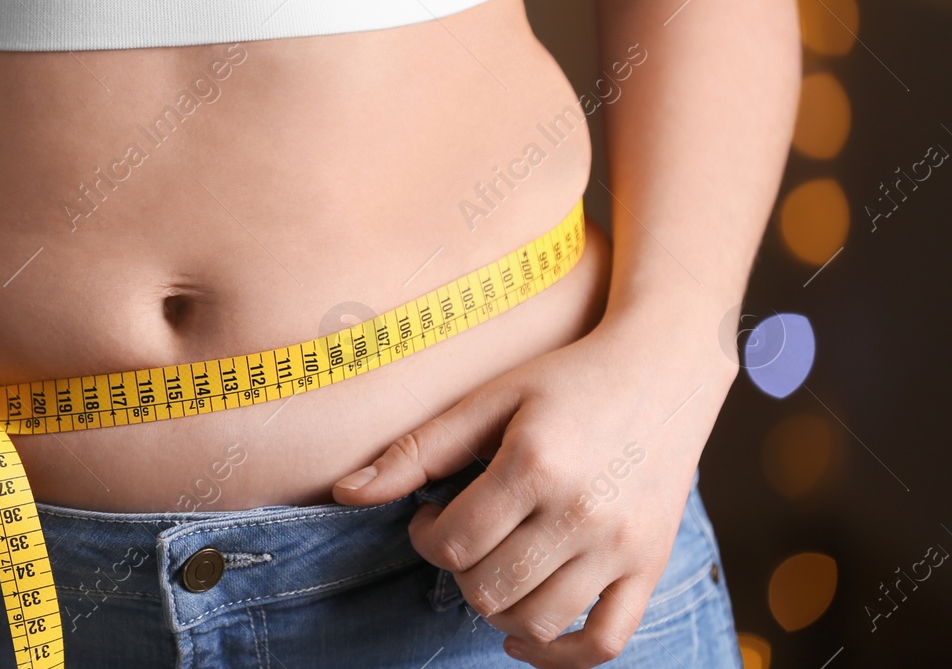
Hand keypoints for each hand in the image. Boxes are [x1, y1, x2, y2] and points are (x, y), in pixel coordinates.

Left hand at [331, 314, 735, 666]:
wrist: (663, 369)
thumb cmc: (566, 378)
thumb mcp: (488, 399)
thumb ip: (418, 450)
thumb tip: (345, 494)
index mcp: (535, 464)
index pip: (454, 543)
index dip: (427, 538)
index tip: (433, 515)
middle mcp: (583, 511)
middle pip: (489, 588)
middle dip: (459, 569)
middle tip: (465, 535)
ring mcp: (622, 545)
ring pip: (539, 621)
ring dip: (498, 608)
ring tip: (494, 567)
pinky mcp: (652, 565)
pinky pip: (606, 643)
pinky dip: (560, 655)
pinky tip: (526, 634)